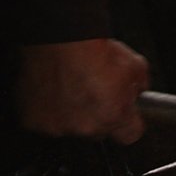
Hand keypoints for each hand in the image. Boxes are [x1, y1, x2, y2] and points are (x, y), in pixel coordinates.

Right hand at [16, 38, 149, 143]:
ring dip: (73, 112)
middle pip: (98, 130)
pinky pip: (46, 120)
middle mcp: (86, 127)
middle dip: (99, 115)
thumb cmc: (95, 50)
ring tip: (73, 87)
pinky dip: (50, 108)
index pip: (130, 135)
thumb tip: (139, 91)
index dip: (129, 123)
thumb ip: (140, 86)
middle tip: (96, 92)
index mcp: (114, 116)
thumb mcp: (136, 66)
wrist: (62, 40)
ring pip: (71, 126)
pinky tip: (56, 89)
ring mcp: (58, 126)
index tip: (127, 115)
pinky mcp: (34, 121)